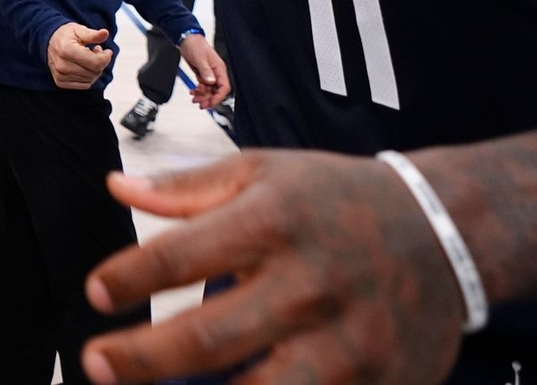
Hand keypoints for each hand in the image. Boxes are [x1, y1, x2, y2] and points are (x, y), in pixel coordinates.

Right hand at [46, 23, 112, 88]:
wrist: (50, 42)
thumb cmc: (66, 35)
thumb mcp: (79, 30)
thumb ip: (93, 34)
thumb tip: (105, 33)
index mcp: (66, 50)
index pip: (95, 63)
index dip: (106, 57)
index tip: (106, 51)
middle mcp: (62, 65)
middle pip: (94, 72)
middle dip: (100, 62)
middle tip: (96, 51)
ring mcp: (60, 76)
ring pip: (91, 79)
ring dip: (95, 69)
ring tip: (89, 57)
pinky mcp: (61, 82)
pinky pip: (84, 85)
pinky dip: (89, 76)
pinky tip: (85, 66)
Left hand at [81, 152, 463, 384]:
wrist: (442, 232)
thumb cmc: (334, 197)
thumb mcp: (262, 171)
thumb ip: (187, 187)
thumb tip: (117, 188)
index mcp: (273, 220)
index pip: (181, 255)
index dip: (129, 278)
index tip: (95, 292)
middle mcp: (308, 283)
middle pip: (210, 336)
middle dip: (142, 358)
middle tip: (95, 364)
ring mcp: (348, 344)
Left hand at [177, 33, 229, 109]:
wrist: (187, 40)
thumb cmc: (196, 46)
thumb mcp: (200, 58)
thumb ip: (206, 71)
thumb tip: (211, 82)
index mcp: (219, 69)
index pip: (224, 87)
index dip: (219, 97)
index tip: (210, 103)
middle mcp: (216, 73)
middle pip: (216, 91)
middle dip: (209, 99)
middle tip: (200, 105)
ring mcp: (209, 75)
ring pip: (209, 91)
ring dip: (202, 96)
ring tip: (194, 99)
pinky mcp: (203, 75)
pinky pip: (203, 87)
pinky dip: (198, 91)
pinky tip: (192, 92)